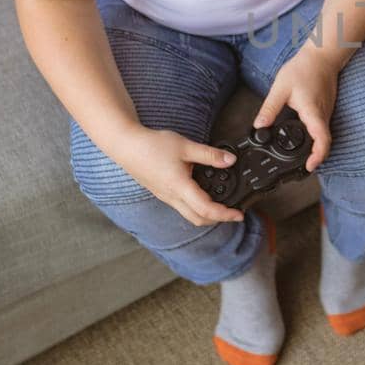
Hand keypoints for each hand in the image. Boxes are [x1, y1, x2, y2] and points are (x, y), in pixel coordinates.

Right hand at [115, 126, 245, 226]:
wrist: (126, 145)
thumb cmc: (152, 146)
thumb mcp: (185, 146)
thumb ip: (210, 155)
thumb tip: (230, 160)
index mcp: (180, 187)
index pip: (207, 210)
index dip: (225, 215)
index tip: (239, 214)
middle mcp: (172, 197)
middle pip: (198, 219)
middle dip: (218, 219)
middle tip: (232, 212)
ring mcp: (165, 197)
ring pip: (189, 214)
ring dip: (206, 214)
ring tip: (220, 204)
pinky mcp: (161, 192)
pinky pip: (181, 207)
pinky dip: (195, 207)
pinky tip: (202, 194)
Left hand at [252, 43, 337, 171]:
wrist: (322, 55)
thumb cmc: (304, 68)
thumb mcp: (281, 88)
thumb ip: (269, 109)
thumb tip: (259, 126)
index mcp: (313, 113)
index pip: (322, 141)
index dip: (317, 157)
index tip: (308, 167)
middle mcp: (322, 116)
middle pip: (323, 143)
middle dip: (314, 158)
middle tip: (300, 167)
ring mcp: (325, 113)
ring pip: (323, 136)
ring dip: (314, 148)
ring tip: (300, 156)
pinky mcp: (324, 110)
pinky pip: (321, 128)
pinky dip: (314, 137)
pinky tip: (302, 137)